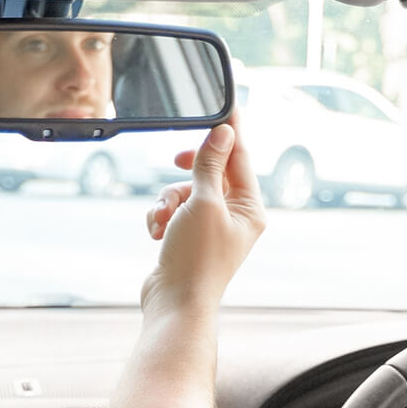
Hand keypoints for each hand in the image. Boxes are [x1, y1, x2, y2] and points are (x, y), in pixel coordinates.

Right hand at [140, 113, 265, 313]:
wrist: (174, 304)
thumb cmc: (195, 259)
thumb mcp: (204, 202)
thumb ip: (211, 165)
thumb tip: (224, 132)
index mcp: (250, 209)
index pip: (241, 158)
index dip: (230, 130)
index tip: (226, 103)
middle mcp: (235, 217)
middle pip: (211, 172)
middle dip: (188, 172)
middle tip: (177, 160)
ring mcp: (211, 229)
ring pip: (186, 191)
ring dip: (168, 200)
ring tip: (162, 219)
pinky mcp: (188, 238)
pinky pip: (173, 211)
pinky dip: (161, 217)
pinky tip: (156, 232)